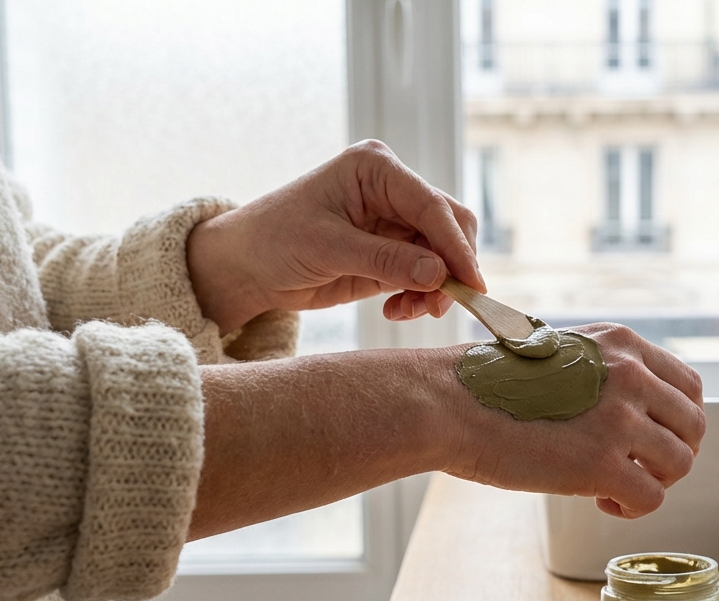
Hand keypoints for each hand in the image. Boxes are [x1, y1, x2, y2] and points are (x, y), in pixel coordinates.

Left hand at [186, 140, 483, 334]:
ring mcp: (395, 221)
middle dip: (451, 268)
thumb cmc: (274, 241)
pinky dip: (421, 295)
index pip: (432, 206)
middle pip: (449, 226)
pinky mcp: (393, 252)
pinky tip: (397, 310)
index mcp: (377, 169)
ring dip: (436, 288)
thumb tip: (440, 274)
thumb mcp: (328, 248)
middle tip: (439, 307)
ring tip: (410, 312)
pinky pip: (426, 274)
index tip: (472, 284)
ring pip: (442, 255)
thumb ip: (386, 260)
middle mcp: (393, 189)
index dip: (456, 247)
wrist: (246, 266)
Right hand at [442, 323, 705, 518]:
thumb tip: (627, 412)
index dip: (677, 420)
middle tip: (637, 468)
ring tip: (614, 487)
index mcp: (621, 344)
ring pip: (680, 464)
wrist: (447, 402)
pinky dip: (631, 508)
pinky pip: (651, 499)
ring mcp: (619, 420)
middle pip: (693, 426)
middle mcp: (630, 375)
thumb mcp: (559, 354)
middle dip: (670, 454)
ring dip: (654, 482)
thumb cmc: (486, 384)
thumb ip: (601, 373)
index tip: (652, 438)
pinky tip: (600, 501)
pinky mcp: (601, 464)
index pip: (688, 385)